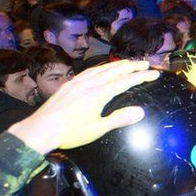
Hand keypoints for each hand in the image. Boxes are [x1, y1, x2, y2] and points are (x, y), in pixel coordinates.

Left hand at [8, 61, 159, 153]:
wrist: (41, 129)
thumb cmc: (71, 132)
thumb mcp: (98, 129)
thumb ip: (120, 119)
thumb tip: (141, 112)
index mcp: (99, 94)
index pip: (125, 82)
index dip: (141, 76)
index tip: (154, 73)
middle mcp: (89, 84)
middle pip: (114, 71)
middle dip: (132, 66)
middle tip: (146, 63)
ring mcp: (77, 83)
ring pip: (101, 69)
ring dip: (117, 64)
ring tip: (128, 63)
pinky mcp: (69, 85)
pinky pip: (89, 71)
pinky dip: (100, 67)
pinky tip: (101, 69)